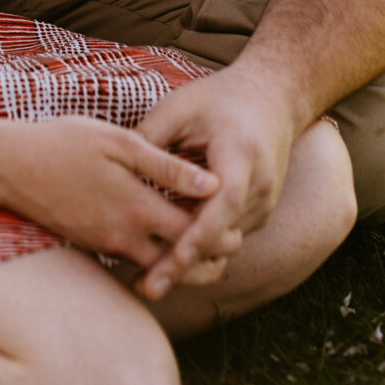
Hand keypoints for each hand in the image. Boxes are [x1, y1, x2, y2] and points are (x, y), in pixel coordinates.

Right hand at [0, 115, 219, 271]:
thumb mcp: (118, 142)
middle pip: (179, 263)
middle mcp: (124, 236)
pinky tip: (164, 238)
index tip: (239, 220)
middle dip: (209, 258)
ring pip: (156, 267)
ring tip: (204, 243)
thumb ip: (166, 165)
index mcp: (137, 208)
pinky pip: (132, 261)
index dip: (220, 233)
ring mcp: (106, 245)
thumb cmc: (64, 142)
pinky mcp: (92, 245)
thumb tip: (212, 181)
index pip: (193, 235)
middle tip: (231, 241)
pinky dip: (154, 256)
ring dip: (182, 261)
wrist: (9, 165)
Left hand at [134, 71, 297, 298]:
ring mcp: (264, 202)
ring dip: (191, 265)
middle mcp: (260, 184)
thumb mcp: (181, 107)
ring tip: (148, 284)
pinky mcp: (259, 213)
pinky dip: (201, 252)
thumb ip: (150, 138)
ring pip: (226, 246)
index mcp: (241, 154)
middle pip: (224, 237)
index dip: (199, 234)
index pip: (223, 204)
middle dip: (187, 265)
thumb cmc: (218, 98)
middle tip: (147, 288)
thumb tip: (111, 169)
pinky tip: (167, 265)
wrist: (273, 96)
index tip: (172, 259)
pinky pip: (228, 239)